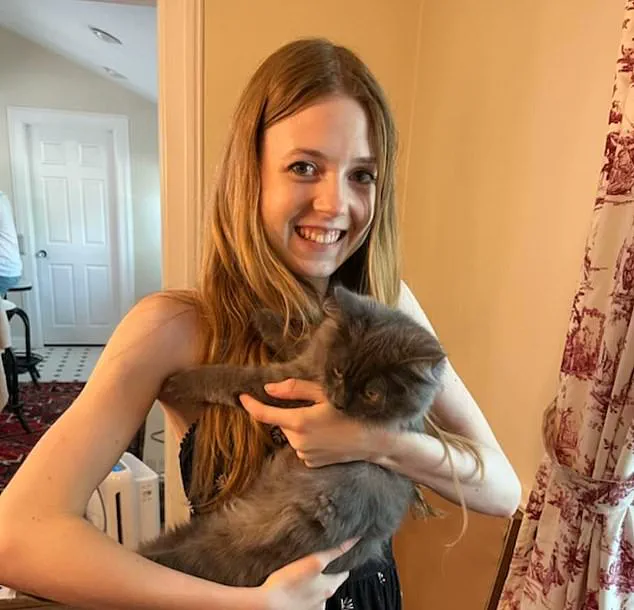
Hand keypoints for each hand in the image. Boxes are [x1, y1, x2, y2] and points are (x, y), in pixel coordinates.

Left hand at [240, 379, 381, 466]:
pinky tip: (327, 434)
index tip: (241, 396)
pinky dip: (309, 438)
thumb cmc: (352, 411)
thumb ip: (294, 390)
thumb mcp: (324, 394)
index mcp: (298, 422)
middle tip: (314, 405)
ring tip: (325, 420)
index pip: (263, 414)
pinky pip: (302, 446)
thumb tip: (268, 389)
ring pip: (292, 434)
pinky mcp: (312, 463)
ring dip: (300, 425)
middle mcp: (297, 441)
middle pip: (282, 422)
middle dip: (290, 412)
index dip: (250, 404)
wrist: (374, 441)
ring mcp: (304, 455)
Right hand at [257, 538, 357, 609]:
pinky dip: (303, 593)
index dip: (341, 561)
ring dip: (313, 584)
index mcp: (330, 587)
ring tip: (301, 575)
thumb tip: (353, 541)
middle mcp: (324, 600)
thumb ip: (334, 551)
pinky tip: (294, 586)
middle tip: (316, 562)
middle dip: (326, 573)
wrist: (268, 603)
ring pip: (317, 592)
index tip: (339, 554)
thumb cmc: (288, 582)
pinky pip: (306, 600)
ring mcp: (312, 608)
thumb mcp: (314, 560)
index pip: (343, 573)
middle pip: (330, 582)